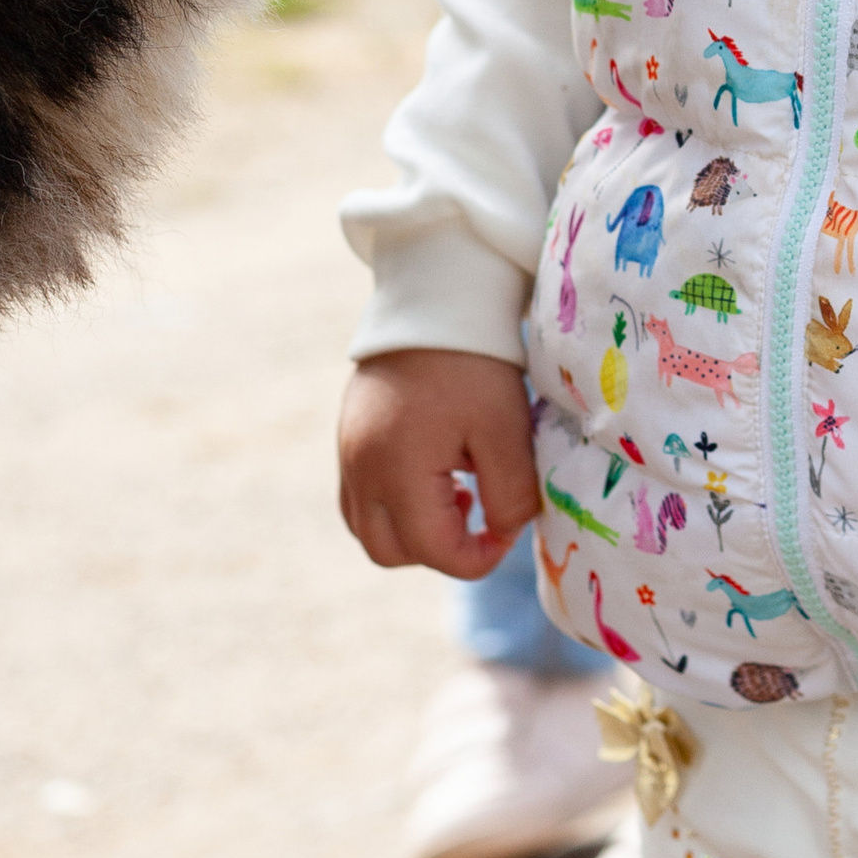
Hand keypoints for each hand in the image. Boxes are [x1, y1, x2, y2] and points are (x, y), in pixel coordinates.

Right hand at [339, 348, 540, 575]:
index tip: (509, 530)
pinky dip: (392, 507)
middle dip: (439, 549)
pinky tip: (430, 475)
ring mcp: (347, 454)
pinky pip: (358, 500)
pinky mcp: (347, 439)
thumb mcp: (505, 430)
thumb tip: (504, 532)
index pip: (434, 551)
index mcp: (396, 470)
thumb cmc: (475, 365)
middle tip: (479, 513)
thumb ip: (510, 493)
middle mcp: (360, 469)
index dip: (479, 556)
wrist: (435, 301)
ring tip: (456, 491)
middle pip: (389, 552)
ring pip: (368, 530)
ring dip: (412, 531)